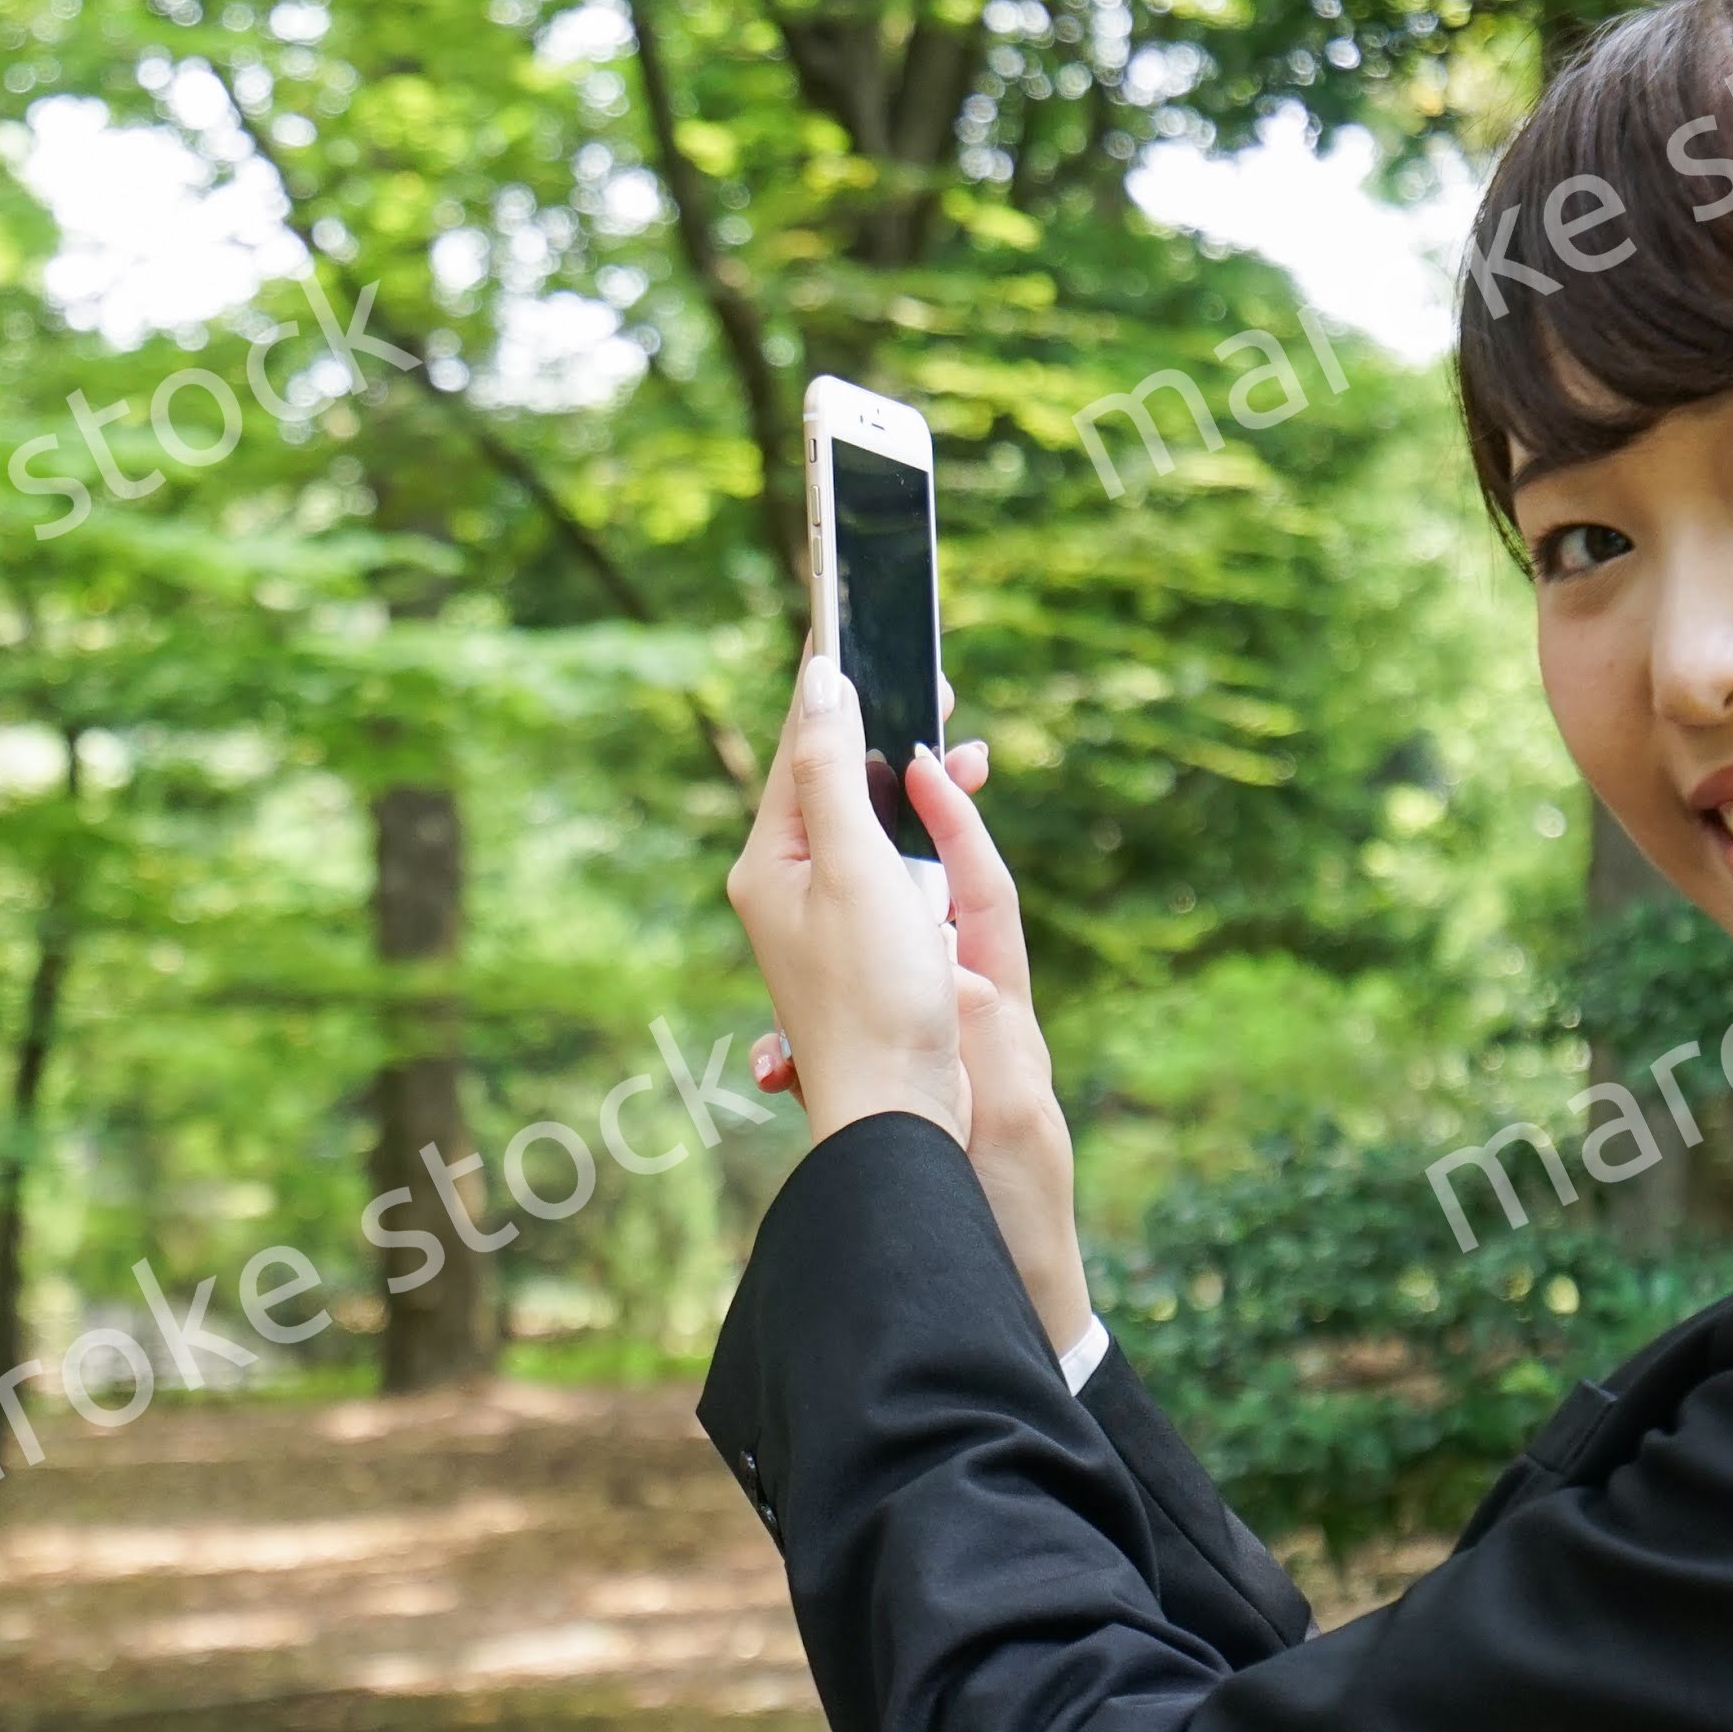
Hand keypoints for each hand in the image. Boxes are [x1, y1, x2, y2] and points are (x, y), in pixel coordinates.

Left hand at [735, 700, 1092, 1357]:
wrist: (898, 1111)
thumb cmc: (874, 994)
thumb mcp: (854, 865)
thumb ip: (834, 769)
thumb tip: (819, 678)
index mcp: (768, 860)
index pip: (801, 746)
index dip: (837, 682)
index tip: (863, 620)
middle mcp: (785, 884)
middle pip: (831, 778)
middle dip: (883, 726)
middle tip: (936, 681)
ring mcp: (824, 916)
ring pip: (867, 818)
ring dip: (910, 778)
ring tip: (964, 750)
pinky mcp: (865, 945)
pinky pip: (888, 862)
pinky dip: (923, 830)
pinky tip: (954, 825)